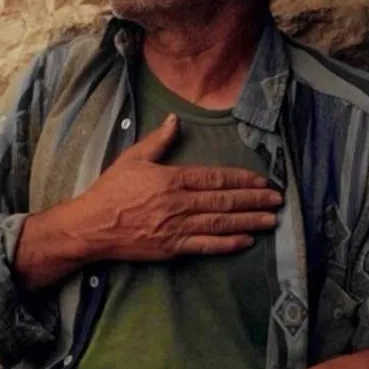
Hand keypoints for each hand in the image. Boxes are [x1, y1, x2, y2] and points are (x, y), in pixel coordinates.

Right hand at [59, 113, 282, 260]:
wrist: (91, 226)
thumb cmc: (110, 191)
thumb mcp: (131, 159)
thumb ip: (157, 141)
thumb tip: (175, 120)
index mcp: (170, 179)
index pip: (213, 177)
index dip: (240, 179)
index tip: (261, 181)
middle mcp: (178, 203)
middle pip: (223, 200)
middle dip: (253, 200)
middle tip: (277, 200)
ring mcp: (176, 227)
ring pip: (220, 223)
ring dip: (248, 221)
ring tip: (270, 220)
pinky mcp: (172, 248)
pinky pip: (206, 246)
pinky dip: (227, 243)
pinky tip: (245, 240)